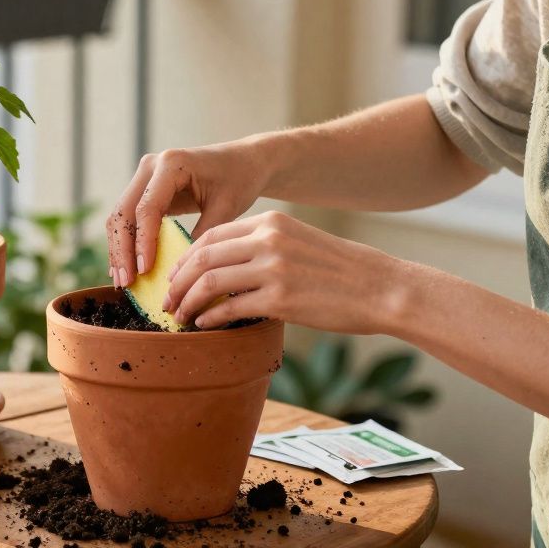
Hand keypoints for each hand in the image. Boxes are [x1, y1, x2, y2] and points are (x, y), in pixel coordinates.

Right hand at [105, 142, 267, 286]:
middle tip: (126, 282)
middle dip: (123, 250)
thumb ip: (203, 236)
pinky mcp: (144, 188)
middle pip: (124, 212)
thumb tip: (181, 272)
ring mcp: (144, 176)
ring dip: (118, 250)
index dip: (143, 242)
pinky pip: (127, 218)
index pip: (147, 208)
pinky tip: (125, 268)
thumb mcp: (226, 208)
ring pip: (119, 216)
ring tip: (122, 281)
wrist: (242, 161)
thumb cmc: (238, 180)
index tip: (145, 271)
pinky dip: (125, 243)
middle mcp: (151, 166)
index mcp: (172, 164)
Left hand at [163, 210, 415, 331]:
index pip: (211, 236)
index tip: (175, 277)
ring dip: (187, 302)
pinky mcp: (280, 299)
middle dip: (177, 281)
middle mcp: (268, 240)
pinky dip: (210, 319)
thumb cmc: (341, 271)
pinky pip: (229, 308)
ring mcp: (273, 269)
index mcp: (270, 223)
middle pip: (202, 257)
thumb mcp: (299, 242)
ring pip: (209, 283)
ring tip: (180, 317)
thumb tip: (224, 268)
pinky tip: (205, 326)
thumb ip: (263, 247)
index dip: (186, 258)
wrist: (381, 288)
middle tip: (167, 300)